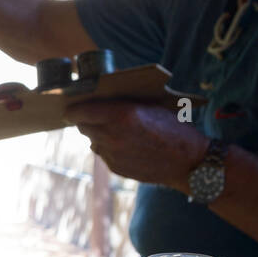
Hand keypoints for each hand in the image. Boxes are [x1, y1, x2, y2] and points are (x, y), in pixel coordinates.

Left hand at [64, 99, 206, 189]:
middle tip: (89, 115)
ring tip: (110, 129)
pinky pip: (103, 154)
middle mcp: (113, 136)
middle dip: (84, 120)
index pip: (82, 111)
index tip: (68, 107)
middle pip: (83, 126)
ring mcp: (113, 155)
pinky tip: (122, 144)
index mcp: (121, 115)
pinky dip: (107, 148)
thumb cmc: (174, 128)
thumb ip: (125, 100)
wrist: (189, 161)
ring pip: (92, 141)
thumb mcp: (151, 105)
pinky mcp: (117, 168)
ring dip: (96, 134)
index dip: (73, 109)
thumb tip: (105, 88)